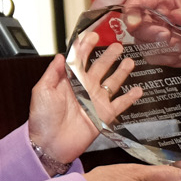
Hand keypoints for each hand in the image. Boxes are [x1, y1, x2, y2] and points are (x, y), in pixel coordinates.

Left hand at [27, 40, 143, 165]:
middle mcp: (84, 88)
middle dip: (109, 55)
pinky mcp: (104, 115)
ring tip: (130, 61)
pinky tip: (138, 89)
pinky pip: (120, 104)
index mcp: (69, 81)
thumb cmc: (41, 119)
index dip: (86, 46)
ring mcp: (96, 101)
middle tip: (117, 45)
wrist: (49, 145)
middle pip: (100, 67)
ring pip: (112, 82)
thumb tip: (61, 55)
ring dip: (121, 71)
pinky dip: (130, 97)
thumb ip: (52, 72)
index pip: (80, 59)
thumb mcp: (41, 91)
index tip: (93, 35)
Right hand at [124, 0, 180, 58]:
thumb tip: (176, 16)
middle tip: (167, 36)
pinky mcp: (158, 52)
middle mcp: (154, 16)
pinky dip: (166, 57)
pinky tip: (180, 52)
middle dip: (149, 33)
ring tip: (180, 45)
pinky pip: (152, 57)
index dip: (131, 12)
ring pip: (141, 43)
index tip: (134, 23)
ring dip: (159, 47)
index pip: (137, 1)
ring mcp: (154, 35)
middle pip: (134, 25)